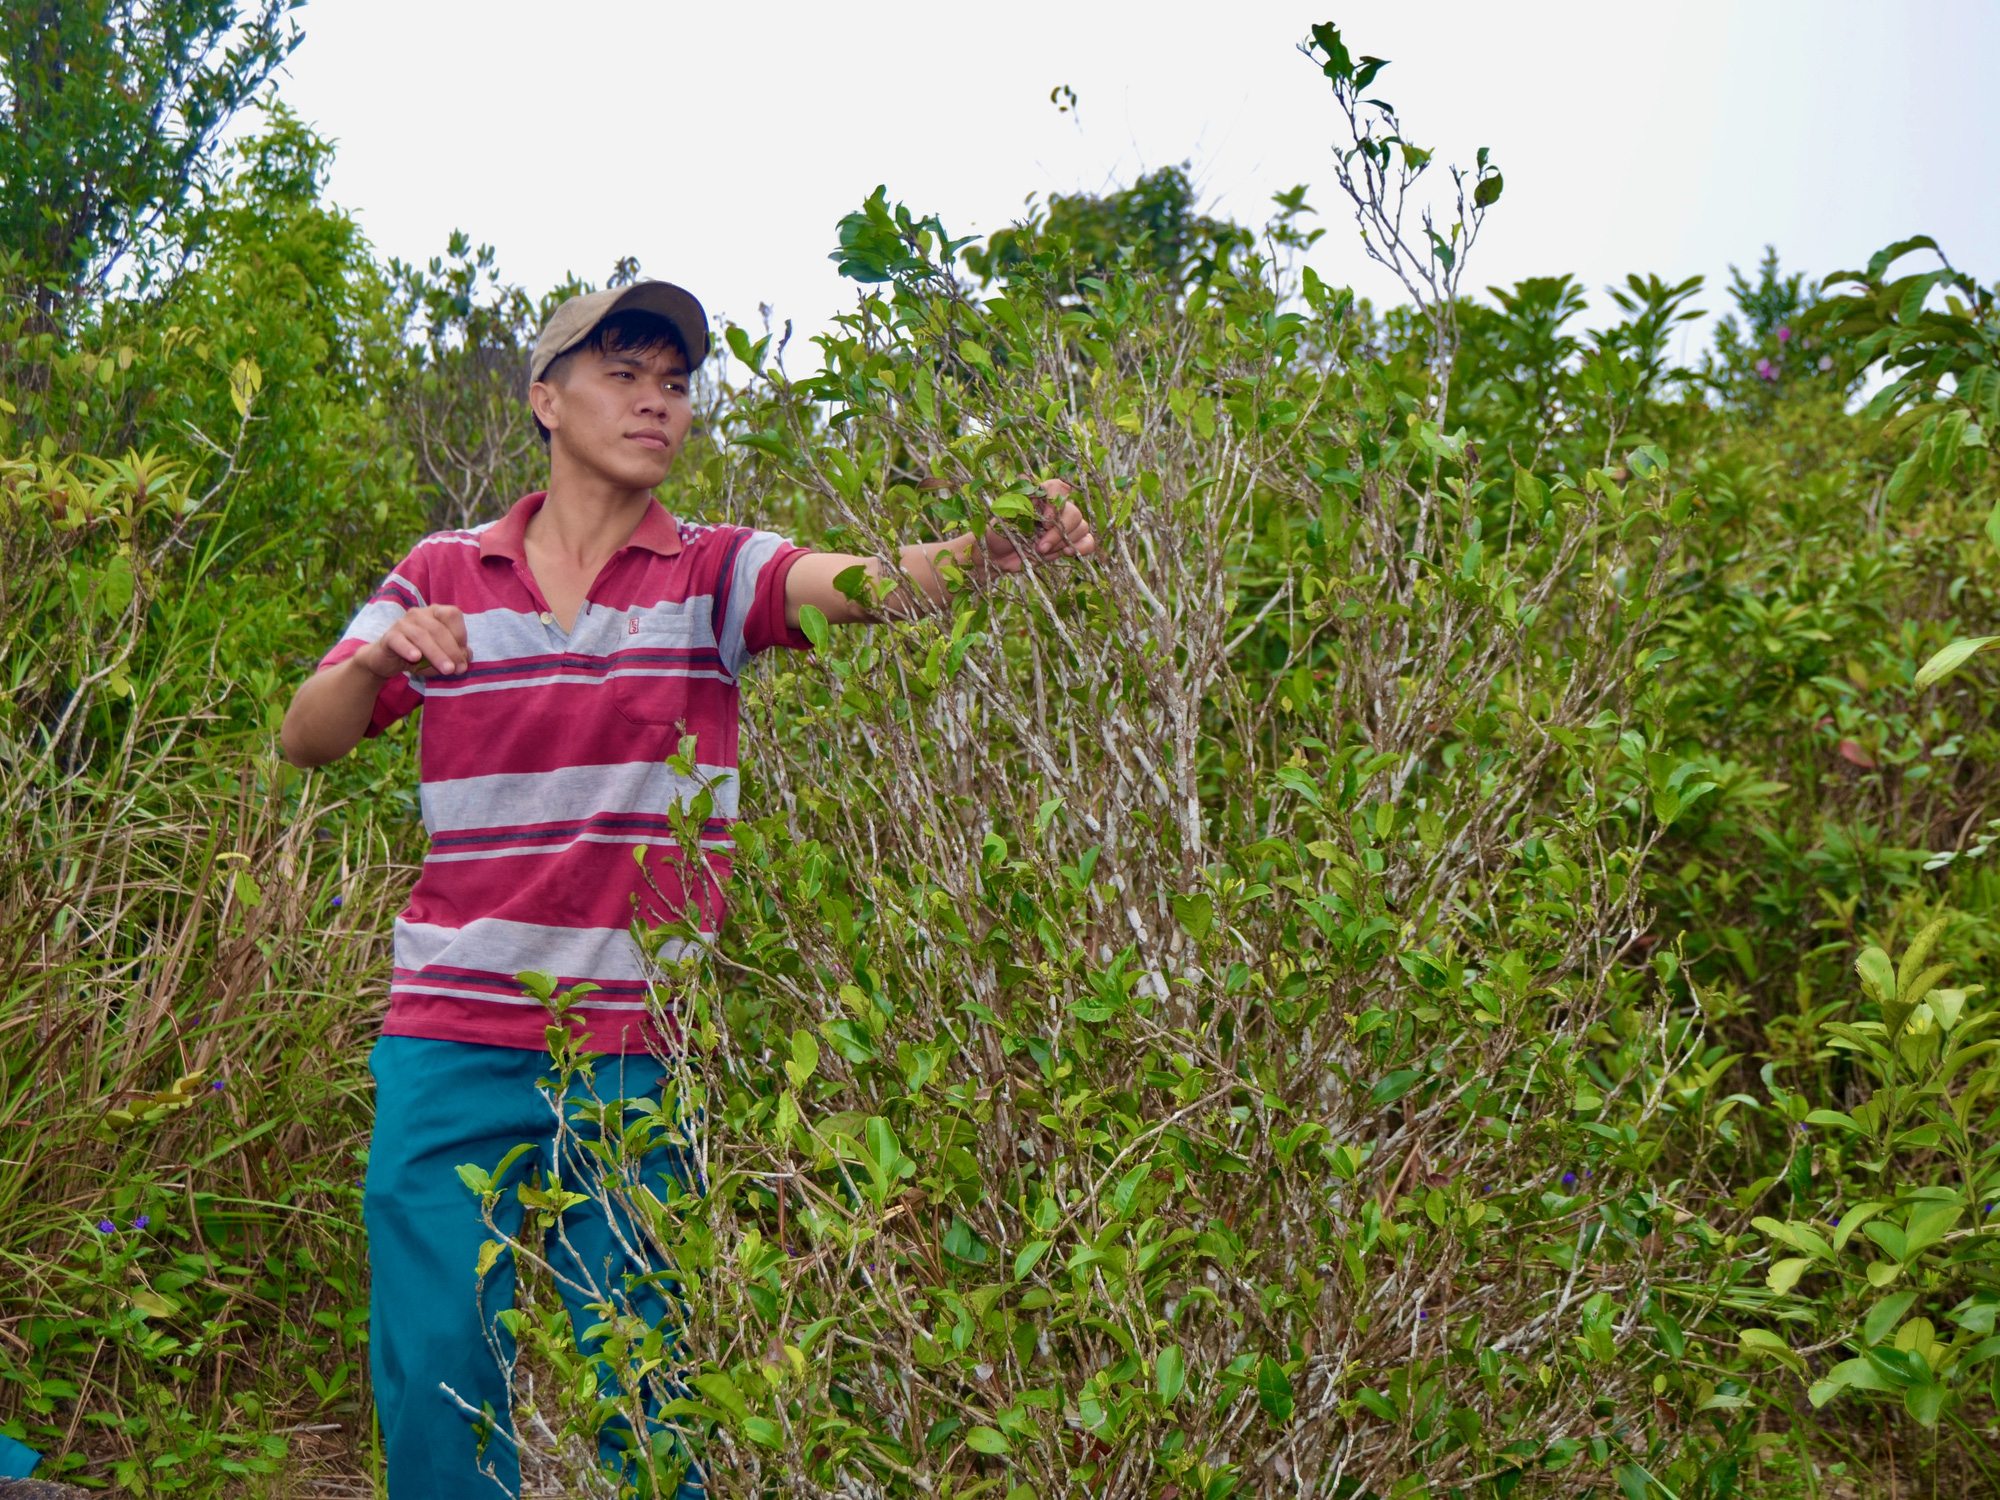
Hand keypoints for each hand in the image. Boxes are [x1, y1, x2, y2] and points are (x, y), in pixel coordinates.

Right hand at [354, 604, 470, 678]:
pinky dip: (408, 649)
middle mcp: (420, 614)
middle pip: (438, 629)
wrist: (388, 661)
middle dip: (451, 650)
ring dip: (436, 654)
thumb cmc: (420, 656)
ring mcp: (403, 623)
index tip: (463, 657)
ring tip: (447, 670)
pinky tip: (415, 658)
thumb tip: (467, 654)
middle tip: (457, 669)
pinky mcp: (389, 636)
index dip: (461, 634)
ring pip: (421, 636)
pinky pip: (399, 640)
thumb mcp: (441, 657)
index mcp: (436, 612)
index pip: (452, 615)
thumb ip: (456, 654)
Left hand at [986, 478, 1096, 573]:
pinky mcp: (1069, 543)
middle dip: (1058, 532)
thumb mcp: (1003, 516)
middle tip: (1040, 546)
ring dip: (1064, 541)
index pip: (1059, 488)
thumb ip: (1018, 500)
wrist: (998, 557)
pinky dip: (1082, 547)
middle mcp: (1056, 509)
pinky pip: (1088, 541)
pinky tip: (1068, 553)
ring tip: (1043, 551)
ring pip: (1082, 527)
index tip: (1045, 520)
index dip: (1057, 501)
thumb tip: (1024, 477)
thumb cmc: (999, 533)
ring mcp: (1065, 526)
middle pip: (1073, 512)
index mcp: (1041, 497)